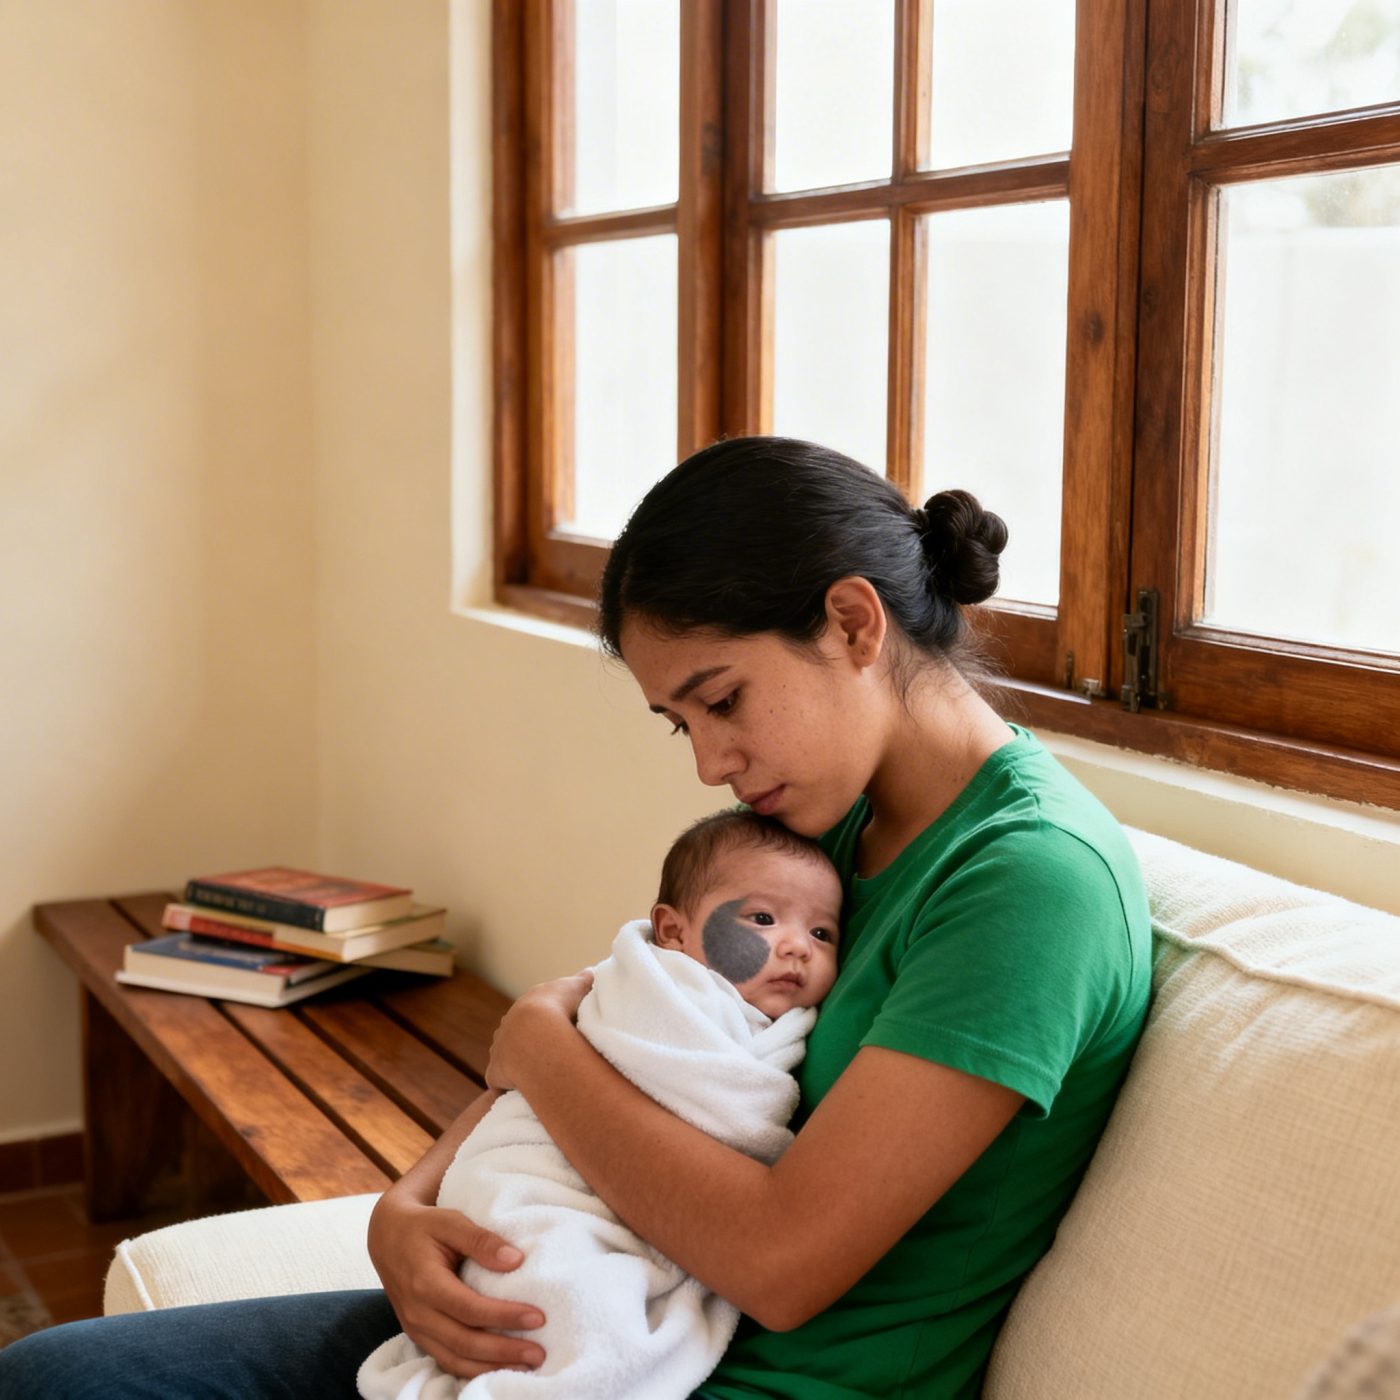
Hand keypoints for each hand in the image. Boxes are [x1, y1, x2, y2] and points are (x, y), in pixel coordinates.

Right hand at [367, 1192, 546, 1378]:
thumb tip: (516, 1260)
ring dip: (492, 1367)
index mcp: (425, 1283)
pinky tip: (499, 1368)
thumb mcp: (450, 1221)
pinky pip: (447, 1361)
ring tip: (527, 1367)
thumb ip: (481, 1240)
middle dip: (504, 1352)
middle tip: (539, 1353)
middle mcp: (418, 1314)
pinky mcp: (419, 1336)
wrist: (387, 1237)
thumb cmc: (424, 1226)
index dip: (504, 1316)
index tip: (537, 1317)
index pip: (470, 1309)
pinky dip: (474, 1370)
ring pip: (455, 1360)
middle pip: (464, 1343)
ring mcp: (416, 1329)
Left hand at [485, 969, 593, 1092]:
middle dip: (529, 1041)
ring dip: (518, 1062)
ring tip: (539, 1072)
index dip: (545, 1021)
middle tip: (550, 1052)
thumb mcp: (577, 988)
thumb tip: (590, 974)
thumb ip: (583, 981)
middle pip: (517, 1033)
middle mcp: (507, 1025)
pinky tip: (522, 1092)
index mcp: (526, 1005)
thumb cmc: (560, 1008)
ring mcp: (499, 1049)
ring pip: (507, 1055)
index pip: (533, 1013)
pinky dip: (509, 1084)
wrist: (537, 1034)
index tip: (557, 1029)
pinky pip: (501, 1080)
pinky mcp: (495, 1072)